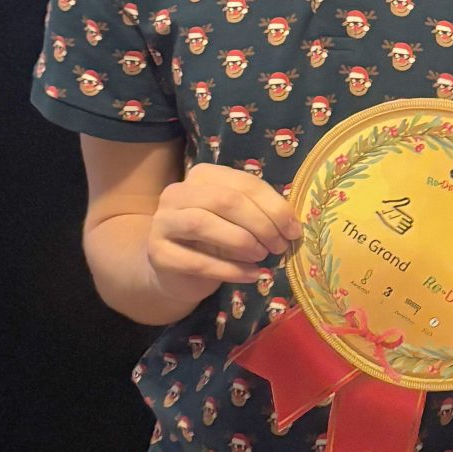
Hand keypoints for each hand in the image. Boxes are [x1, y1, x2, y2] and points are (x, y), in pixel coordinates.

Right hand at [145, 164, 299, 308]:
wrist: (177, 272)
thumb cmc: (215, 241)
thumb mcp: (239, 221)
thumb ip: (261, 214)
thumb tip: (293, 226)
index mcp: (202, 176)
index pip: (244, 183)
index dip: (274, 206)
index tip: (294, 230)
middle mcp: (177, 193)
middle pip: (225, 200)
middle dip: (261, 224)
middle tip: (280, 246)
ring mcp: (163, 222)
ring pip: (203, 224)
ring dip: (242, 242)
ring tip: (263, 256)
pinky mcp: (158, 254)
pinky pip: (197, 261)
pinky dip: (231, 270)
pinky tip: (252, 275)